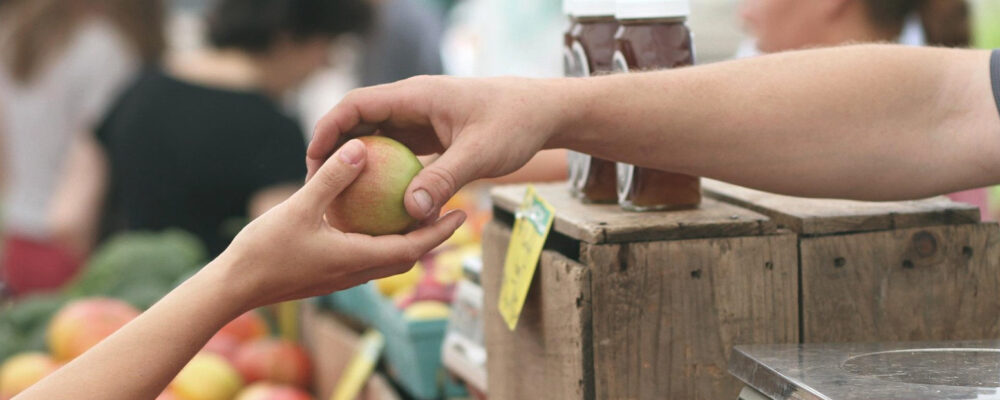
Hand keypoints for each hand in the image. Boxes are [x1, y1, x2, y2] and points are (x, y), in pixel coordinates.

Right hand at [214, 139, 466, 310]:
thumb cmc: (264, 251)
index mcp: (357, 259)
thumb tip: (360, 148)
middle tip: (449, 210)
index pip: (412, 248)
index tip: (461, 213)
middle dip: (430, 236)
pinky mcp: (327, 273)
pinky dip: (378, 238)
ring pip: (385, 258)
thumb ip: (332, 179)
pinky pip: (364, 255)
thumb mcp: (299, 207)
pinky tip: (369, 216)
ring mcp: (341, 276)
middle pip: (406, 256)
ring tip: (416, 210)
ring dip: (405, 238)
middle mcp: (355, 272)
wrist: (233, 288)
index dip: (439, 232)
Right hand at [308, 76, 572, 220]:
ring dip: (358, 163)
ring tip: (339, 198)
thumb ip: (444, 179)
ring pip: (377, 138)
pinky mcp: (431, 135)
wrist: (544, 112)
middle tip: (318, 186)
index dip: (329, 129)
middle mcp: (413, 104)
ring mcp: (421, 119)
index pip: (357, 105)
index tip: (313, 160)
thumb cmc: (515, 124)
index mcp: (416, 96)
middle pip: (359, 121)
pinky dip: (384, 172)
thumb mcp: (480, 154)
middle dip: (335, 150)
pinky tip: (378, 203)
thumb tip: (410, 212)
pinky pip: (398, 152)